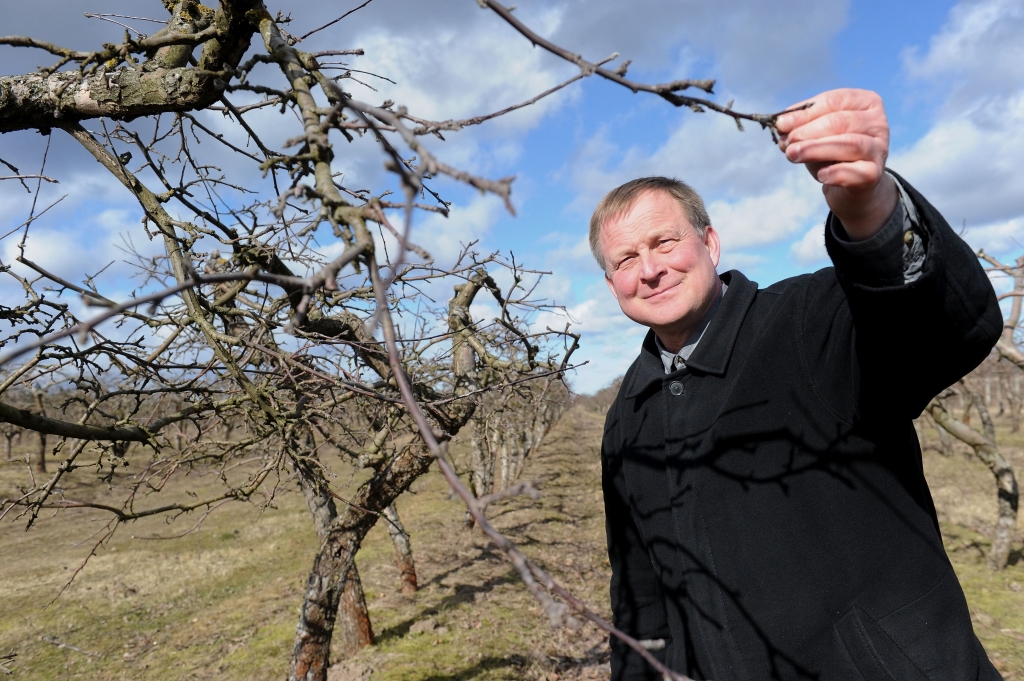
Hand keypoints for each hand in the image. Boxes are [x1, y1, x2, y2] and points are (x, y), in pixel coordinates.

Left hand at [775, 88, 897, 239]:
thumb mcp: (815, 135)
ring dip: (817, 149)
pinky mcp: (876, 173)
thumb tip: (782, 125)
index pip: (834, 101)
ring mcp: (879, 148)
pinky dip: (838, 173)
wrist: (852, 185)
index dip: (805, 113)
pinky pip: (858, 172)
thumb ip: (801, 127)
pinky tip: (821, 176)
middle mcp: (877, 122)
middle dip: (809, 131)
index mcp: (865, 102)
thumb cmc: (832, 152)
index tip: (781, 124)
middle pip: (841, 121)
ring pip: (850, 144)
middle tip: (787, 142)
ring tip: (792, 154)